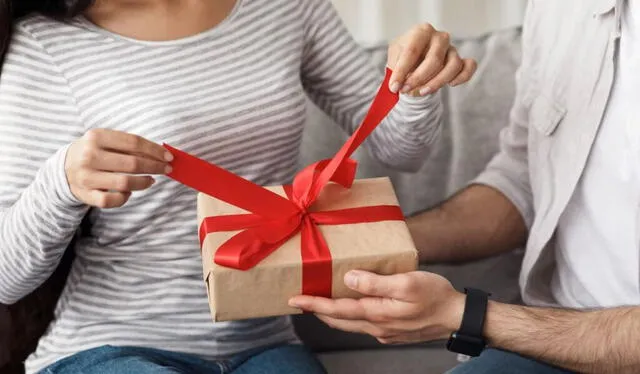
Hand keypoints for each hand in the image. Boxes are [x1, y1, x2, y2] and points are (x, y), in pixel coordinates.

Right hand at [65, 128, 172, 207]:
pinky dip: (125, 197)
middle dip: (155, 167)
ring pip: (125, 183)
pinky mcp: (85, 194)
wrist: (64, 168)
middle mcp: (89, 155)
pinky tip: (129, 191)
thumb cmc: (94, 152)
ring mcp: (86, 176)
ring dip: (144, 182)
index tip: (168, 157)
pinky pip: (112, 200)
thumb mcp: (106, 141)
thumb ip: (129, 145)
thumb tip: (161, 154)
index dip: (155, 150)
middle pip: (132, 163)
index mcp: (96, 136)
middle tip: (167, 169)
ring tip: (151, 180)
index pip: (133, 142)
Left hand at [289, 270, 464, 344]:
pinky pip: (364, 324)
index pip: (337, 310)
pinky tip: (352, 307)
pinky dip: (351, 316)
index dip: (313, 305)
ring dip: (333, 315)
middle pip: (339, 321)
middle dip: (317, 311)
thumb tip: (347, 279)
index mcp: (377, 313)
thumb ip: (375, 282)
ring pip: (351, 324)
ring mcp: (385, 331)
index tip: (294, 300)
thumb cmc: (435, 296)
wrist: (457, 317)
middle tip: (300, 301)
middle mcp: (377, 326)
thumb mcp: (406, 283)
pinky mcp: (392, 331)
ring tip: (320, 304)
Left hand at [388, 24, 476, 95]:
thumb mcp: (394, 58)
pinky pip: (469, 67)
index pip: (412, 51)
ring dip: (437, 82)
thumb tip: (397, 85)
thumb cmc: (404, 56)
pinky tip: (451, 84)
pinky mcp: (461, 60)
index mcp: (422, 31)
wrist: (415, 60)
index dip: (401, 72)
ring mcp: (452, 48)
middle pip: (434, 59)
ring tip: (421, 92)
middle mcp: (440, 37)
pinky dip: (462, 77)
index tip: (394, 87)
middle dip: (418, 78)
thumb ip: (396, 69)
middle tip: (405, 90)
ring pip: (453, 66)